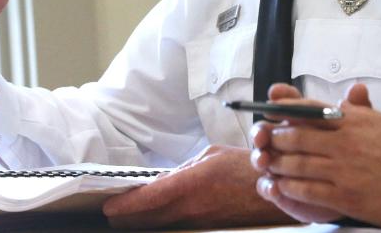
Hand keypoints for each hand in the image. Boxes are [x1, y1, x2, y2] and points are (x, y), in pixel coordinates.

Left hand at [102, 144, 290, 228]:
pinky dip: (159, 222)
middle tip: (112, 210)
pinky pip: (174, 226)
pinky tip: (155, 217)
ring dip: (140, 221)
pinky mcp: (205, 228)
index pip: (147, 199)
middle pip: (145, 220)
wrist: (273, 189)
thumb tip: (162, 180)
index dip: (124, 204)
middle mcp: (190, 207)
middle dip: (124, 216)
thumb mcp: (212, 156)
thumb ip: (184, 169)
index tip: (108, 204)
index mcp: (191, 184)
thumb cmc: (245, 167)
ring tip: (125, 214)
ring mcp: (197, 222)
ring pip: (158, 226)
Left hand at [253, 83, 380, 228]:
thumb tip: (344, 101)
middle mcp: (343, 141)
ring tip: (267, 163)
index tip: (271, 111)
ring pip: (296, 163)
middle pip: (296, 135)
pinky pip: (306, 190)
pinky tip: (280, 186)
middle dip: (274, 137)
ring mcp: (341, 169)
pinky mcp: (343, 195)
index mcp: (353, 120)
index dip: (285, 109)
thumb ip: (360, 111)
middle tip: (263, 139)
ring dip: (277, 162)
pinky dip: (288, 187)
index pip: (309, 109)